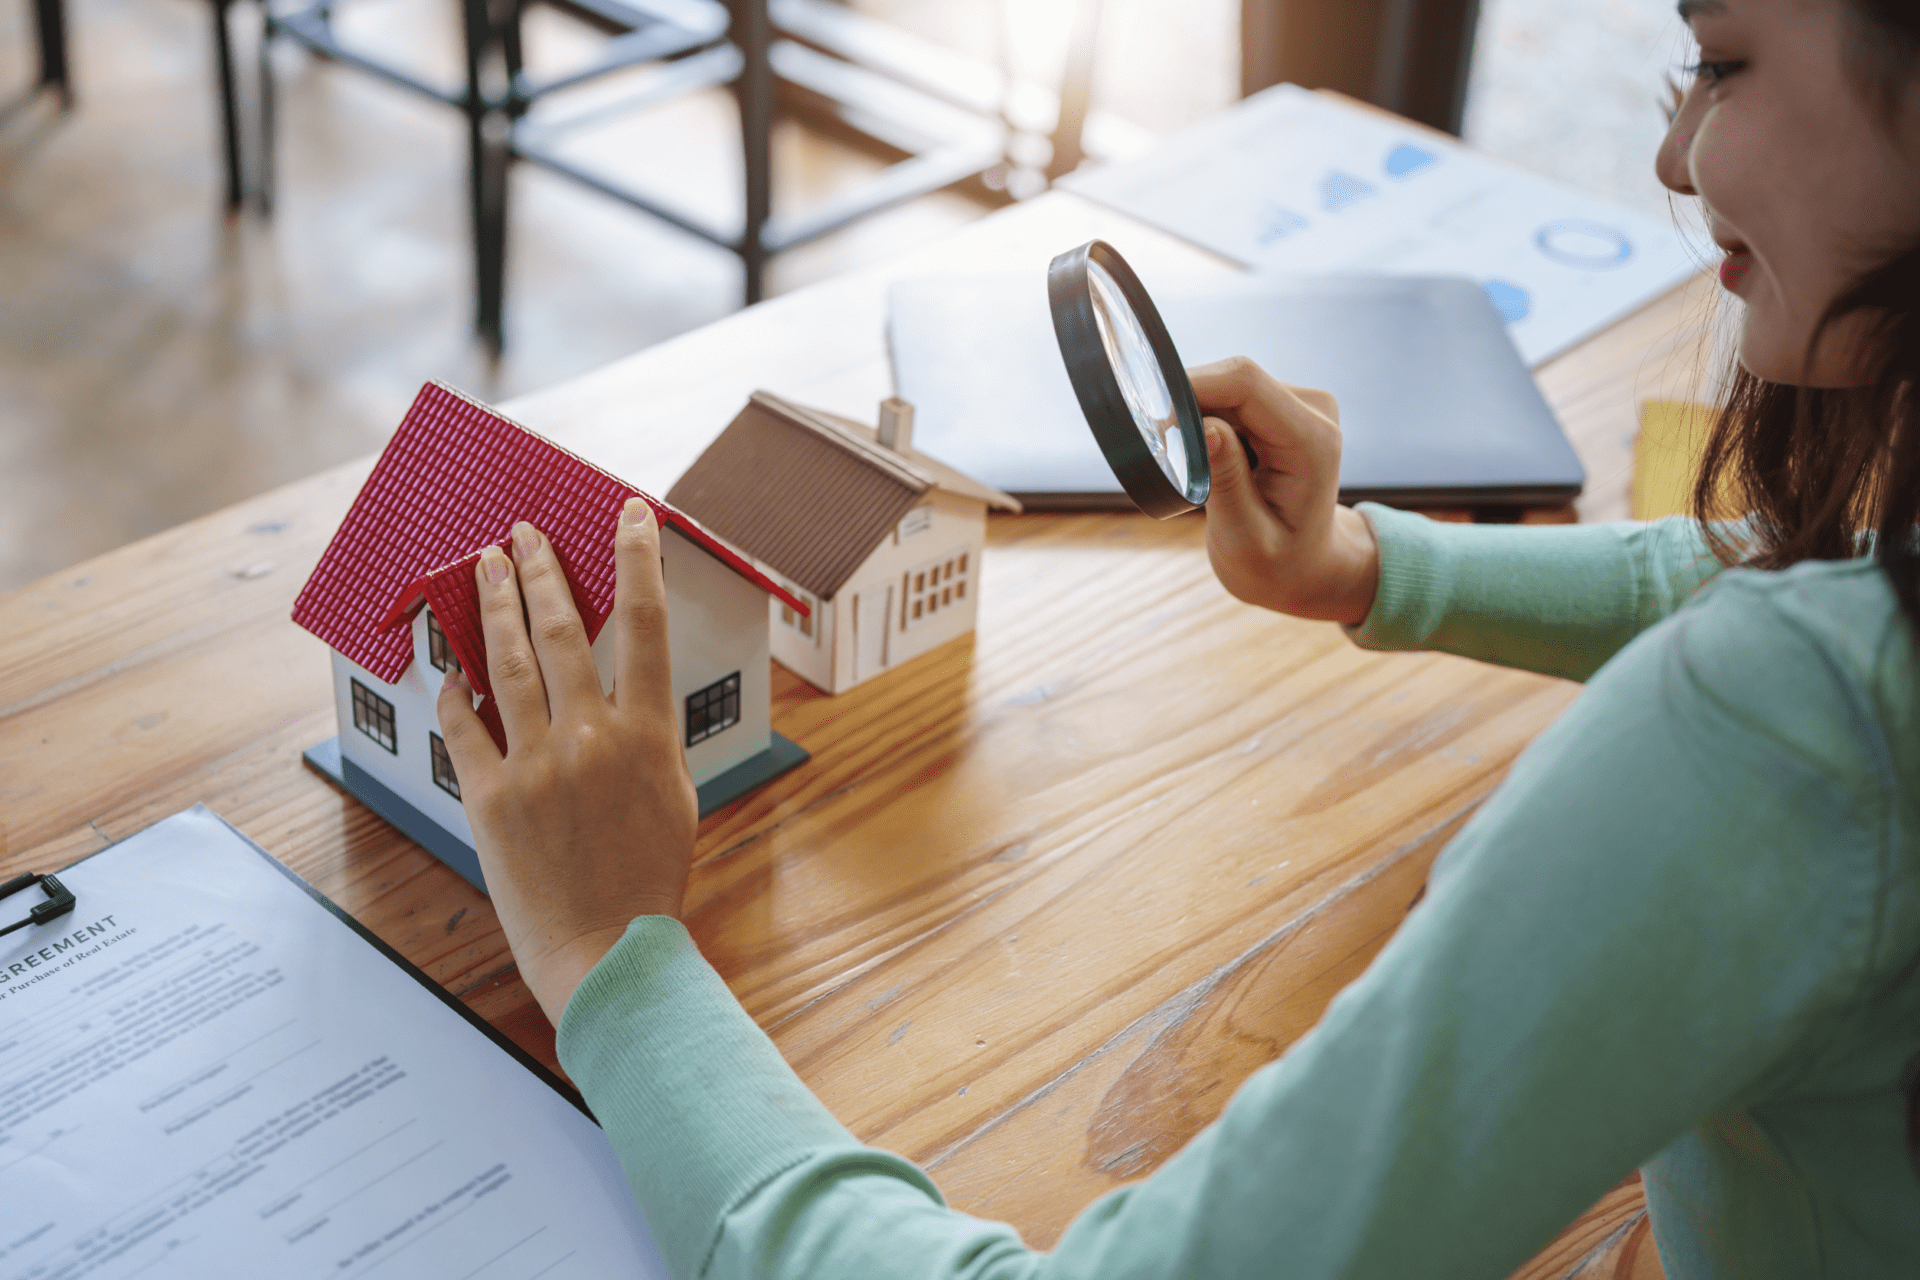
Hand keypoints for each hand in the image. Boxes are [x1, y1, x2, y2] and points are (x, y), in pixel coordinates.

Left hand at [436, 503, 698, 1025]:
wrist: (606, 949)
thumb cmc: (649, 877)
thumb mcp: (675, 794)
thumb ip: (648, 733)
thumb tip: (620, 683)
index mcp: (651, 736)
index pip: (648, 624)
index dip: (638, 559)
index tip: (629, 515)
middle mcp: (594, 738)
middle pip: (565, 628)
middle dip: (542, 571)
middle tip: (524, 532)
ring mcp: (538, 766)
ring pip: (508, 663)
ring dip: (494, 606)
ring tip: (484, 565)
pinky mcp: (491, 799)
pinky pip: (465, 726)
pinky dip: (454, 689)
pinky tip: (448, 661)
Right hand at [1191, 357, 1380, 625]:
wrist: (1306, 567)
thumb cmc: (1277, 563)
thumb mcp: (1245, 539)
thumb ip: (1226, 483)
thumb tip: (1206, 427)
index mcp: (1312, 442)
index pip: (1245, 384)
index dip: (1192, 387)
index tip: (1151, 418)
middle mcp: (1314, 411)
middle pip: (1233, 380)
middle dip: (1191, 411)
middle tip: (1170, 460)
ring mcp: (1302, 404)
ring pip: (1227, 387)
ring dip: (1200, 422)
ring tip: (1203, 475)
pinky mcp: (1284, 405)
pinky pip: (1230, 397)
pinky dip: (1209, 424)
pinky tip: (1215, 464)